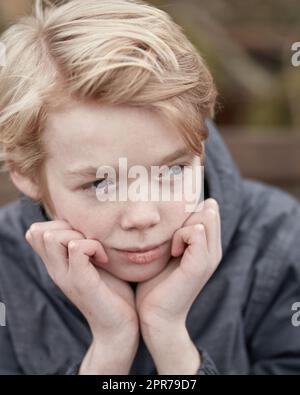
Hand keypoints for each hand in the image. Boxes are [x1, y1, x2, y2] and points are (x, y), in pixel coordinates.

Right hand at [25, 220, 138, 340]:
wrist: (118, 327)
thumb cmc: (111, 291)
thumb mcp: (93, 264)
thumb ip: (85, 246)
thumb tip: (92, 222)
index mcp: (56, 263)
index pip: (37, 231)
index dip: (59, 223)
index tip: (83, 236)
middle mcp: (55, 269)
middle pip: (40, 230)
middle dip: (68, 226)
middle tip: (90, 242)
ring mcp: (65, 276)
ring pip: (53, 236)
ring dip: (79, 235)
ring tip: (97, 251)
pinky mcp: (80, 282)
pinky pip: (76, 248)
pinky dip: (93, 246)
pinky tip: (104, 259)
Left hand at [135, 198, 221, 332]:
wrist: (155, 317)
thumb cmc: (154, 284)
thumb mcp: (165, 251)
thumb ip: (172, 233)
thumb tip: (165, 211)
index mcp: (207, 247)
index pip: (207, 209)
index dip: (189, 209)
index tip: (171, 225)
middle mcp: (213, 250)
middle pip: (208, 210)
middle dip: (187, 213)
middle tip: (171, 235)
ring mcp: (210, 257)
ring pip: (204, 216)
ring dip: (183, 224)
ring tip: (172, 245)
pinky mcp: (200, 265)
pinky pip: (196, 231)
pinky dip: (181, 235)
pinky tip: (173, 251)